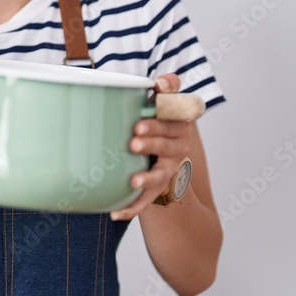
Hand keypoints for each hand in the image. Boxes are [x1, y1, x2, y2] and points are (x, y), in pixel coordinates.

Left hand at [110, 73, 191, 220]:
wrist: (161, 147)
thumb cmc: (157, 117)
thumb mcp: (164, 99)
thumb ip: (167, 86)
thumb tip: (161, 82)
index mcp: (179, 124)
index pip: (174, 120)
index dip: (160, 120)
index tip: (141, 119)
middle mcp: (178, 147)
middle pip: (166, 145)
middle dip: (151, 143)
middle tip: (133, 142)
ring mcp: (168, 169)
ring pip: (160, 175)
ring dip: (147, 178)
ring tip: (134, 180)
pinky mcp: (157, 187)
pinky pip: (146, 200)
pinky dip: (132, 208)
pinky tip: (116, 214)